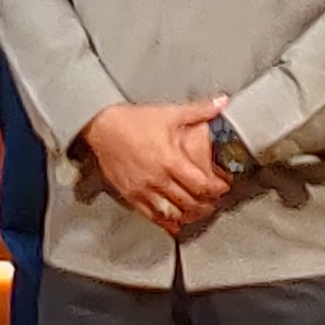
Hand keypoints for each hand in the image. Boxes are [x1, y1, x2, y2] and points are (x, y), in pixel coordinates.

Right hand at [79, 101, 230, 238]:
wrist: (102, 127)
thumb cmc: (134, 121)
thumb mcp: (170, 113)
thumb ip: (199, 111)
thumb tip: (221, 103)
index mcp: (170, 160)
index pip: (201, 184)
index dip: (216, 189)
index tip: (222, 188)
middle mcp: (158, 178)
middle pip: (189, 202)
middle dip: (206, 204)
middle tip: (213, 201)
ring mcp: (143, 189)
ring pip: (172, 213)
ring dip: (188, 216)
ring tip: (197, 212)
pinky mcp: (131, 195)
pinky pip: (151, 216)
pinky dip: (165, 222)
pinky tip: (173, 221)